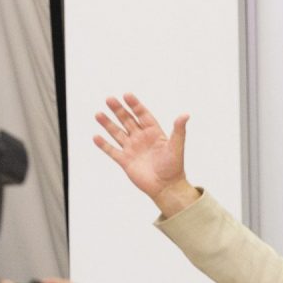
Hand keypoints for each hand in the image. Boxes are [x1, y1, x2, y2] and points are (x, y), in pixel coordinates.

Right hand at [93, 93, 198, 216]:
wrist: (166, 187)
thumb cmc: (174, 167)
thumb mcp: (176, 146)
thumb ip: (179, 130)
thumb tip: (185, 115)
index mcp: (153, 132)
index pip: (142, 114)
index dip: (135, 105)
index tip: (127, 95)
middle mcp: (141, 138)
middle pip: (127, 120)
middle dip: (118, 110)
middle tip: (109, 99)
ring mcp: (132, 149)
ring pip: (117, 133)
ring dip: (108, 124)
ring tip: (98, 114)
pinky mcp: (125, 161)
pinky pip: (112, 151)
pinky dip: (104, 145)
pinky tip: (96, 136)